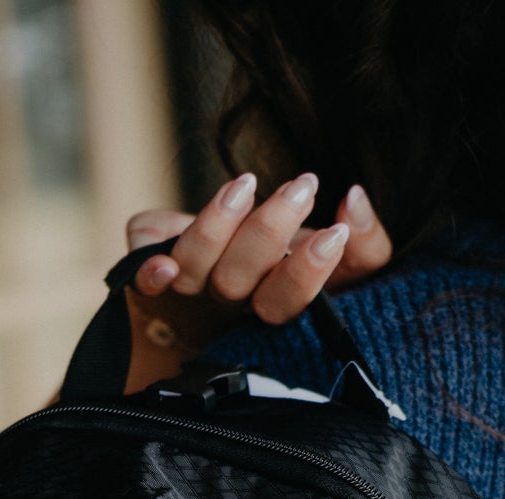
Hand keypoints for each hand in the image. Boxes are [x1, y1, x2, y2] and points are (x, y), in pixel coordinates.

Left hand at [122, 174, 391, 391]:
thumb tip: (355, 202)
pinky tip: (159, 264)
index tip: (334, 234)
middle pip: (236, 282)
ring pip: (192, 267)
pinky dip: (146, 265)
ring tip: (247, 183)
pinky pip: (139, 265)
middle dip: (268, 234)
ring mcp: (182, 290)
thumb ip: (365, 247)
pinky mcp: (146, 271)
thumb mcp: (337, 260)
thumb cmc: (284, 272)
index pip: (286, 303)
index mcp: (271, 308)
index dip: (307, 274)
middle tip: (303, 188)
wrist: (200, 302)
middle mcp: (224, 306)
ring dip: (217, 226)